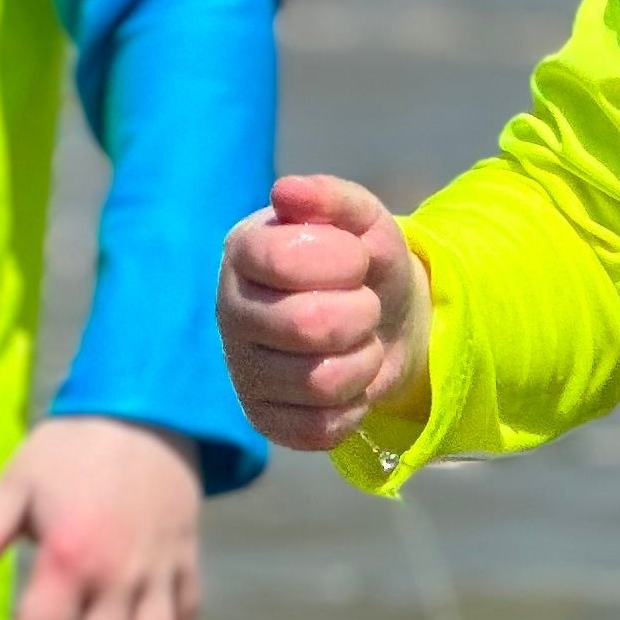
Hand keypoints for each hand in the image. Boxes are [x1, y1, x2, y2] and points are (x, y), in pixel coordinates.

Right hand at [216, 173, 429, 451]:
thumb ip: (334, 200)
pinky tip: (349, 381)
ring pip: (319, 382)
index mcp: (245, 252)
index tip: (356, 258)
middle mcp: (231, 311)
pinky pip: (319, 428)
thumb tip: (288, 191)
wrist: (388, 319)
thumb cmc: (365, 262)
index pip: (287, 259)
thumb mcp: (364, 221)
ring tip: (359, 342)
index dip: (343, 261)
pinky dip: (354, 406)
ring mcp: (242, 369)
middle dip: (362, 313)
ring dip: (364, 361)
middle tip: (365, 305)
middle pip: (308, 326)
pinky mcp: (263, 418)